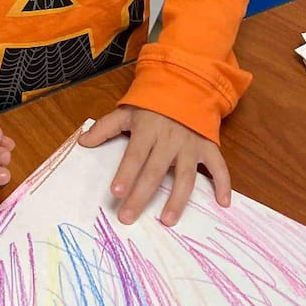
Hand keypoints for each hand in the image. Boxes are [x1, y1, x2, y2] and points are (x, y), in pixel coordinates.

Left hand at [79, 105, 230, 225]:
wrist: (187, 85)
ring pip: (185, 176)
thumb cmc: (153, 103)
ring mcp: (191, 145)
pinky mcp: (208, 147)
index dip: (126, 174)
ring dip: (177, 199)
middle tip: (128, 217)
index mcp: (148, 130)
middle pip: (155, 172)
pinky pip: (218, 167)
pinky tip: (223, 203)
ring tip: (168, 220)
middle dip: (141, 196)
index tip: (116, 193)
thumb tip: (82, 142)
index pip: (135, 155)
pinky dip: (223, 184)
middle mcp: (170, 139)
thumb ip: (105, 127)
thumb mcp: (127, 110)